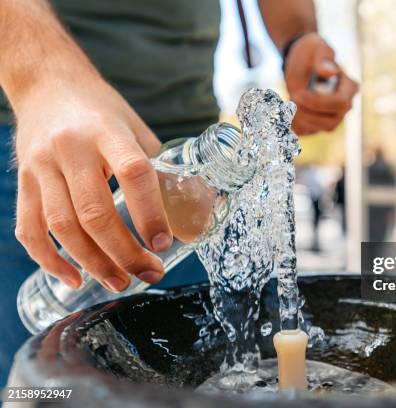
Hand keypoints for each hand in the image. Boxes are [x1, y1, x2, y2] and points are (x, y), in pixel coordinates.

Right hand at [13, 74, 171, 291]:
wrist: (47, 84)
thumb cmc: (100, 110)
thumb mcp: (135, 128)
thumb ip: (158, 167)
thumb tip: (196, 208)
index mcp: (107, 132)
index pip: (133, 174)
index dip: (151, 213)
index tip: (164, 243)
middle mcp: (71, 149)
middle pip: (95, 212)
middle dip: (124, 252)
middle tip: (148, 274)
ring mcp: (41, 166)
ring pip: (63, 226)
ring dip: (93, 263)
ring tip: (120, 282)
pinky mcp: (23, 182)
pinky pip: (30, 229)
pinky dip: (50, 260)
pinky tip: (73, 278)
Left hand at [284, 33, 357, 134]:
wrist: (300, 62)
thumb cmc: (311, 51)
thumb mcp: (316, 47)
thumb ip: (324, 58)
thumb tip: (331, 72)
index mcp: (349, 88)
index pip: (340, 104)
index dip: (318, 103)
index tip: (297, 94)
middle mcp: (344, 106)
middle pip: (330, 122)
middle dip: (306, 114)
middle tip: (290, 98)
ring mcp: (331, 117)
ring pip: (317, 129)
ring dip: (298, 119)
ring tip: (286, 101)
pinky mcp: (316, 124)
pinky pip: (306, 132)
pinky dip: (292, 125)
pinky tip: (284, 110)